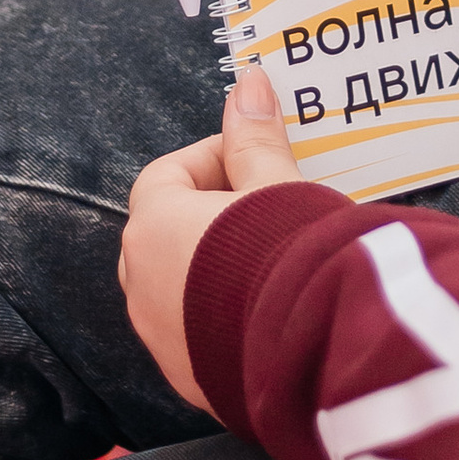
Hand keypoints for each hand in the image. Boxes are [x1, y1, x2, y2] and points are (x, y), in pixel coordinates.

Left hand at [120, 64, 326, 405]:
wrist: (316, 353)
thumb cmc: (292, 257)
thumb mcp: (279, 186)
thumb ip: (256, 137)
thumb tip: (247, 83)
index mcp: (154, 226)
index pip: (166, 175)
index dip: (214, 159)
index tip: (257, 159)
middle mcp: (142, 284)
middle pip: (167, 231)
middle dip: (213, 215)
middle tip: (270, 208)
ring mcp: (160, 336)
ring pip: (180, 285)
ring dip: (216, 268)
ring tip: (275, 260)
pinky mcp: (187, 377)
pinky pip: (197, 333)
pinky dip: (224, 316)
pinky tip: (271, 309)